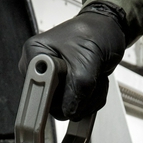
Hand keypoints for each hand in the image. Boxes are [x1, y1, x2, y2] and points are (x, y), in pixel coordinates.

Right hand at [19, 4, 126, 120]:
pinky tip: (93, 84)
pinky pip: (74, 108)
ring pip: (65, 109)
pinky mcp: (63, 90)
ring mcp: (51, 81)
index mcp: (36, 55)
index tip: (64, 100)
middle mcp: (39, 70)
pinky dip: (89, 100)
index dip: (52, 97)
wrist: (107, 32)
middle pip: (51, 105)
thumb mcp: (88, 59)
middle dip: (77, 98)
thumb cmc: (96, 33)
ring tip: (94, 78)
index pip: (36, 90)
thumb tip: (69, 110)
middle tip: (91, 80)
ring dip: (87, 99)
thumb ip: (78, 87)